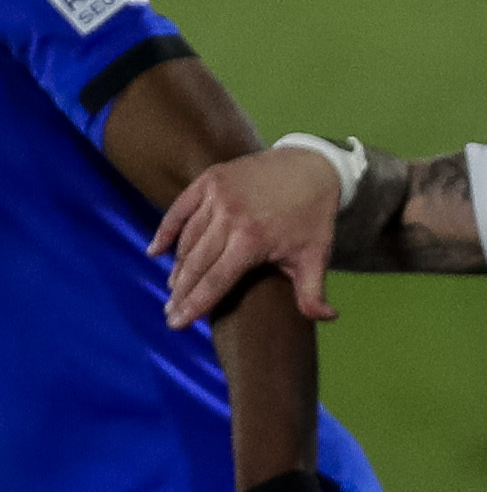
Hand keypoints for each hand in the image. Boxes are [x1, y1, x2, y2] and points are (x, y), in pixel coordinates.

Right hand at [156, 146, 350, 328]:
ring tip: (173, 289)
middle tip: (171, 312)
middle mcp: (229, 218)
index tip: (177, 324)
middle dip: (181, 292)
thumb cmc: (313, 217)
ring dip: (177, 266)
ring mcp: (216, 196)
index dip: (195, 304)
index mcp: (253, 241)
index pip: (216, 280)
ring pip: (187, 239)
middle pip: (196, 263)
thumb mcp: (317, 256)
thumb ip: (313, 291)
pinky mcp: (209, 180)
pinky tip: (156, 251)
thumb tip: (326, 319)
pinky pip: (179, 209)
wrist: (312, 167)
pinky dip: (166, 230)